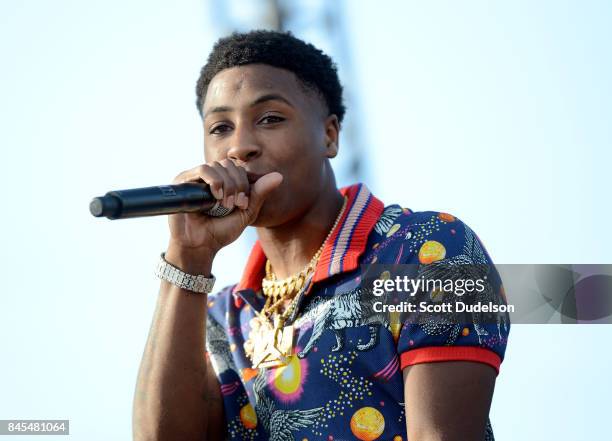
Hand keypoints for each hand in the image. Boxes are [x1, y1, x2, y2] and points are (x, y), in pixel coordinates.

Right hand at [167, 159, 282, 258]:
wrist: (199, 246)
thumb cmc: (220, 232)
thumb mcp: (246, 213)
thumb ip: (260, 194)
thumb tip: (279, 176)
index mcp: (222, 182)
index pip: (238, 169)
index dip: (245, 183)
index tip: (243, 204)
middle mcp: (208, 178)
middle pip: (229, 165)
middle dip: (237, 184)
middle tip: (235, 205)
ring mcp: (195, 178)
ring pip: (217, 166)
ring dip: (227, 185)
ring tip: (225, 204)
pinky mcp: (183, 181)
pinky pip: (202, 169)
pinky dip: (214, 181)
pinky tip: (216, 196)